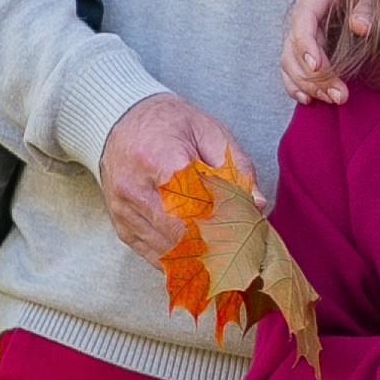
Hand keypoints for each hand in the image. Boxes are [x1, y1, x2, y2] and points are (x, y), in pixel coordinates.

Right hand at [100, 92, 254, 263]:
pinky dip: (179, 259)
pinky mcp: (122, 226)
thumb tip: (257, 204)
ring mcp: (124, 210)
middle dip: (214, 245)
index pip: (192, 204)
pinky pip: (153, 254)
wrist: (125, 121)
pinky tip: (200, 257)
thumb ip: (237, 167)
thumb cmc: (172, 125)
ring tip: (225, 257)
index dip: (221, 223)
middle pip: (180, 233)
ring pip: (167, 249)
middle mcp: (133, 187)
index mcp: (157, 158)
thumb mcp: (210, 133)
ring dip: (198, 257)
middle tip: (241, 252)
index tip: (245, 232)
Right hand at [282, 0, 370, 106]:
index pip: (303, 18)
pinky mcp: (309, 45)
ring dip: (307, 84)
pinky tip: (309, 100)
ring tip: (333, 99)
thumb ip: (371, 4)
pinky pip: (292, 67)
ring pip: (290, 60)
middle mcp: (306, 10)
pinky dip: (297, 85)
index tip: (317, 67)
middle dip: (313, 75)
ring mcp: (305, 29)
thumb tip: (360, 27)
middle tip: (339, 95)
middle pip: (294, 45)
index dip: (306, 44)